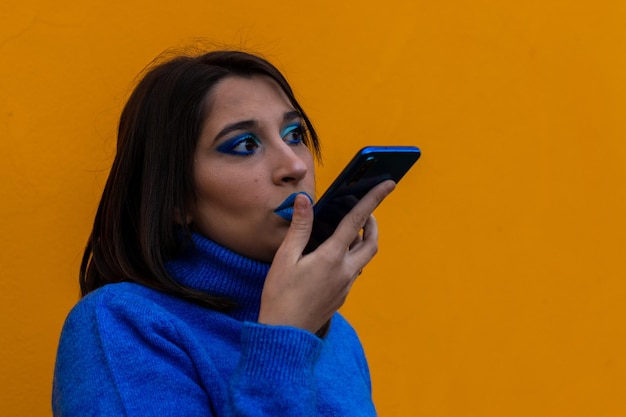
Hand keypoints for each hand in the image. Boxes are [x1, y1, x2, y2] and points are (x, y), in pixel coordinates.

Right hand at [258, 180, 395, 332]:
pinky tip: (332, 257)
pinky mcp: (341, 296)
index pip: (357, 221)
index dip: (373, 199)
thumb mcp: (285, 258)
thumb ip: (299, 227)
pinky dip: (351, 257)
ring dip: (362, 241)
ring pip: (364, 258)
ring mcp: (345, 286)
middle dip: (373, 224)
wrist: (285, 336)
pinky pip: (353, 271)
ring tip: (347, 232)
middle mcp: (345, 271)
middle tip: (365, 212)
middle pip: (371, 243)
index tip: (389, 184)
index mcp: (332, 257)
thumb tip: (305, 200)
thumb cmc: (280, 296)